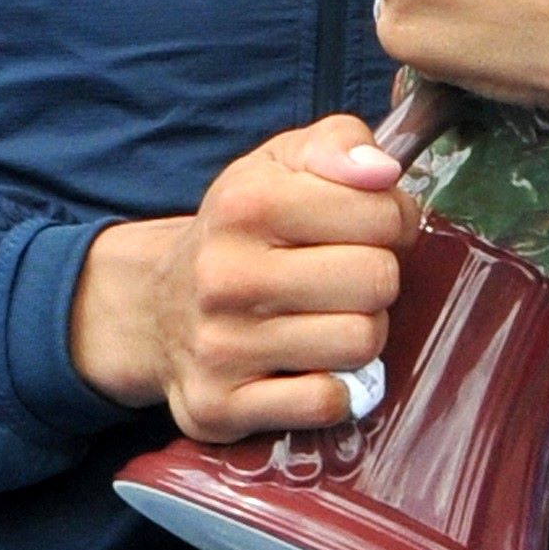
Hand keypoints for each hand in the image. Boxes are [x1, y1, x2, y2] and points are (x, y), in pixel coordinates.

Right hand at [68, 116, 416, 442]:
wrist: (156, 307)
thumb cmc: (241, 230)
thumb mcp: (280, 162)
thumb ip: (338, 143)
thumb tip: (383, 172)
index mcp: (248, 203)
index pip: (382, 213)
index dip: (392, 220)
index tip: (368, 228)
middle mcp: (227, 274)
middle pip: (378, 280)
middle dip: (377, 278)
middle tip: (346, 277)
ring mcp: (220, 345)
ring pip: (360, 342)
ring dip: (360, 332)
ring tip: (328, 318)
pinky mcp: (219, 406)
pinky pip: (325, 403)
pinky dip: (335, 389)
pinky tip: (312, 366)